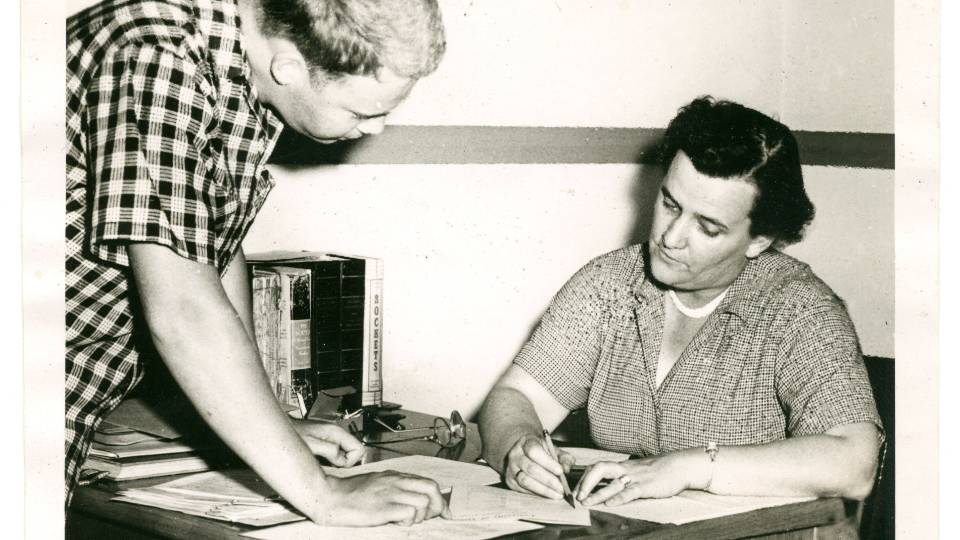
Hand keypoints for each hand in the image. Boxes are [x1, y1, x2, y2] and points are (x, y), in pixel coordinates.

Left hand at [291, 420, 364, 466]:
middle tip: (330, 466)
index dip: (350, 461)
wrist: (280, 429)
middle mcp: (336, 435)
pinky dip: (331, 462)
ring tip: (323, 465)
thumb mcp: (310, 444)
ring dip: (337, 463)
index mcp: (336, 433)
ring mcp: (331, 439)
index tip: (337, 465)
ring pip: (345, 455)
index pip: (359, 449)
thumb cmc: (292, 433)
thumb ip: (328, 450)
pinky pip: (336, 455)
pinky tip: (320, 463)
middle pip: (353, 453)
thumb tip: (342, 460)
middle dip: (345, 463)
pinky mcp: (325, 444)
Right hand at [319, 471, 444, 526]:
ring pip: (423, 502)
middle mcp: (395, 482)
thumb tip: (413, 499)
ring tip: (408, 521)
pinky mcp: (383, 508)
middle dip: (438, 506)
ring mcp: (390, 494)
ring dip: (421, 516)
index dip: (440, 498)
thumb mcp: (377, 484)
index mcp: (395, 476)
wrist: (330, 497)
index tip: (445, 512)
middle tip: (433, 518)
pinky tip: (398, 523)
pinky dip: (409, 521)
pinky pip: (408, 513)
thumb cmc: (350, 494)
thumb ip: (395, 488)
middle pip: (431, 489)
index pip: (428, 482)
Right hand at [503, 433, 575, 498]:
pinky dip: (538, 493)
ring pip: (525, 481)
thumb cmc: (541, 452)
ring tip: (557, 494)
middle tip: (562, 488)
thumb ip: (563, 457)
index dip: (548, 462)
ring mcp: (511, 469)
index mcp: (526, 442)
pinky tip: (549, 494)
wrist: (523, 454)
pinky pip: (523, 490)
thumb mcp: (553, 449)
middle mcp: (515, 455)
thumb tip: (566, 468)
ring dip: (543, 489)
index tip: (560, 471)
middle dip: (548, 480)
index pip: (534, 451)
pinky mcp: (510, 481)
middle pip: (530, 468)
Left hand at [574, 451, 694, 505]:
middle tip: (577, 496)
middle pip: (600, 469)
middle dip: (586, 482)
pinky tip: (610, 504)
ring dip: (597, 493)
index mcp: (621, 466)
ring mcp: (636, 477)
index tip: (575, 489)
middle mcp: (625, 470)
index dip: (584, 477)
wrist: (679, 466)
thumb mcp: (636, 470)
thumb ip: (622, 475)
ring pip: (612, 483)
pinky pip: (630, 492)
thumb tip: (608, 484)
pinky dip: (619, 498)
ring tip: (586, 502)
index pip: (597, 466)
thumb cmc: (657, 470)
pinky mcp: (646, 486)